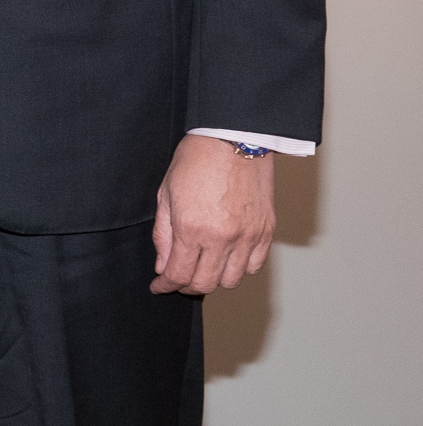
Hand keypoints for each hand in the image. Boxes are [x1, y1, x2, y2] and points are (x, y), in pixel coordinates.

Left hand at [151, 135, 275, 295]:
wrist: (234, 139)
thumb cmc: (196, 160)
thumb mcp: (166, 194)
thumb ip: (164, 234)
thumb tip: (163, 265)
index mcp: (193, 228)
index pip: (179, 274)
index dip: (166, 285)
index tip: (159, 286)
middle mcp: (223, 238)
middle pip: (206, 283)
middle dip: (186, 286)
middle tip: (177, 278)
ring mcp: (248, 237)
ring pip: (232, 280)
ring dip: (214, 279)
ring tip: (202, 267)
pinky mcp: (266, 232)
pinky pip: (255, 266)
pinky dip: (239, 268)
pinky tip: (226, 257)